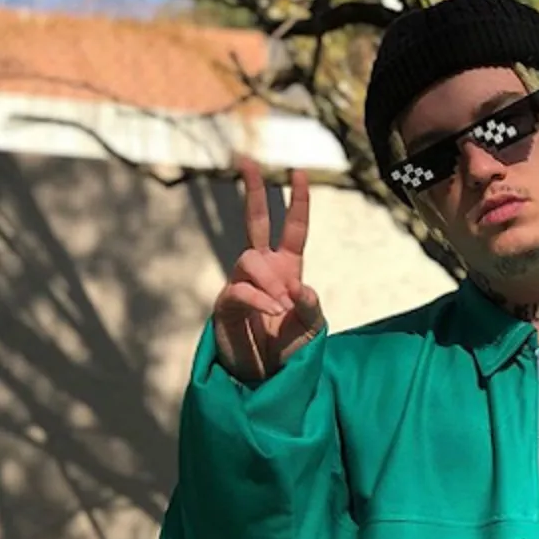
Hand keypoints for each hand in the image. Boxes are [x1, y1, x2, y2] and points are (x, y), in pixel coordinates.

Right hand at [213, 157, 324, 380]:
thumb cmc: (291, 350)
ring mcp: (243, 283)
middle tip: (246, 160)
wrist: (269, 379)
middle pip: (256, 221)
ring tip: (283, 307)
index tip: (300, 171)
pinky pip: (240, 290)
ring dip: (270, 280)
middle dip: (253, 190)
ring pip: (249, 259)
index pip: (294, 227)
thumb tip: (300, 287)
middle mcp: (264, 269)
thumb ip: (311, 308)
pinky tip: (273, 311)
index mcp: (288, 267)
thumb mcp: (312, 328)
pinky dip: (259, 299)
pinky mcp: (226, 304)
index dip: (298, 201)